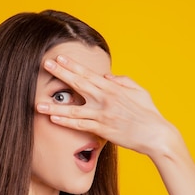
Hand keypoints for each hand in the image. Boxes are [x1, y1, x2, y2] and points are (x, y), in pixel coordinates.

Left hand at [37, 55, 185, 160]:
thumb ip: (122, 81)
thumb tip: (106, 76)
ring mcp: (103, 115)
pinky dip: (66, 121)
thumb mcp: (139, 91)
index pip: (89, 74)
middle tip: (44, 65)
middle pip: (78, 84)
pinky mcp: (103, 129)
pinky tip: (53, 118)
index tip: (59, 58)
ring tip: (37, 103)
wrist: (157, 135)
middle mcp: (106, 99)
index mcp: (113, 88)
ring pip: (74, 109)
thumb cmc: (149, 114)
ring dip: (55, 105)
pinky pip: (81, 125)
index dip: (73, 66)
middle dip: (60, 74)